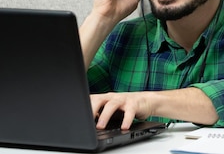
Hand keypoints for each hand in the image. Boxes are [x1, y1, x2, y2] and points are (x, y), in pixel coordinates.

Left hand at [90, 88, 217, 129]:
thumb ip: (99, 114)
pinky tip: (124, 127)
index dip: (83, 106)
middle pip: (99, 100)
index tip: (76, 116)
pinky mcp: (134, 104)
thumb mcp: (111, 110)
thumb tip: (86, 124)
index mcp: (104, 98)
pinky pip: (129, 112)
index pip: (90, 100)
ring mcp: (123, 99)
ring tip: (100, 126)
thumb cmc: (126, 107)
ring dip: (105, 116)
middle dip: (91, 110)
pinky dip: (126, 120)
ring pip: (112, 105)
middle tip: (86, 121)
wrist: (147, 101)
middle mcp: (112, 97)